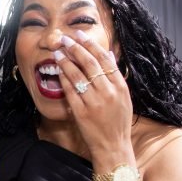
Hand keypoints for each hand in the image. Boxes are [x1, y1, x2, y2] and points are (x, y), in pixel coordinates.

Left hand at [54, 31, 133, 160]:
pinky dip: (64, 79)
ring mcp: (94, 103)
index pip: (104, 59)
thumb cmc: (118, 121)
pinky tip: (58, 70)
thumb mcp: (124, 97)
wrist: (113, 146)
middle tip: (65, 38)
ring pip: (78, 76)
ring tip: (58, 51)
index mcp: (120, 87)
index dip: (90, 44)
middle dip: (76, 48)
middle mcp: (108, 92)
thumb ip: (115, 75)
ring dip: (66, 61)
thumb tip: (108, 53)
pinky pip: (70, 91)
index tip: (79, 34)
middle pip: (90, 64)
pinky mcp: (82, 112)